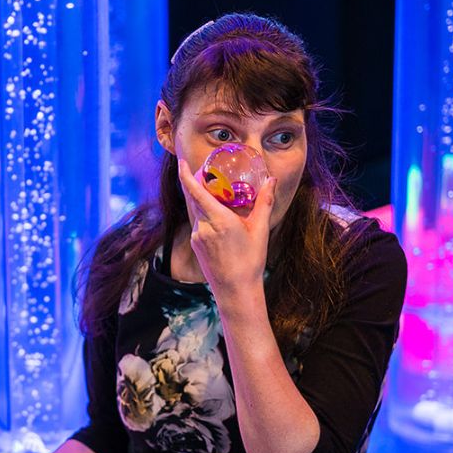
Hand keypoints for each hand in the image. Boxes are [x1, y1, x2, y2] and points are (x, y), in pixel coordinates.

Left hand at [177, 157, 274, 297]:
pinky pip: (198, 223)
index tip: (181, 161)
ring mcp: (197, 237)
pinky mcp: (196, 245)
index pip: (195, 191)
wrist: (235, 291)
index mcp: (217, 219)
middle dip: (197, 182)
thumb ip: (264, 202)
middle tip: (207, 171)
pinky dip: (205, 214)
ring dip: (203, 199)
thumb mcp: (260, 230)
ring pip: (196, 211)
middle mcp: (202, 227)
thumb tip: (271, 180)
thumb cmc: (250, 261)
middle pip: (193, 197)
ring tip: (218, 193)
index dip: (186, 174)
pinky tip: (219, 216)